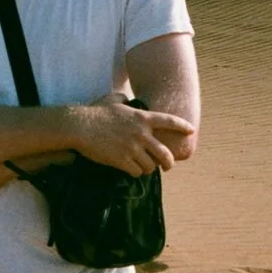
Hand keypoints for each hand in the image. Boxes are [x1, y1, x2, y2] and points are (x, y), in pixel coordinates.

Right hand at [74, 95, 195, 175]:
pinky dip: (135, 172)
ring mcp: (133, 148)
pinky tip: (129, 169)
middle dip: (169, 163)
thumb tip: (125, 99)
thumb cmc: (95, 112)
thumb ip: (124, 100)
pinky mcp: (122, 160)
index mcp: (142, 118)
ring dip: (147, 168)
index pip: (169, 121)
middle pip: (165, 154)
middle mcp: (141, 134)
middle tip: (167, 166)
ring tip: (141, 166)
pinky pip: (136, 172)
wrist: (80, 126)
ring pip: (150, 166)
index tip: (191, 131)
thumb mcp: (113, 100)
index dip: (183, 126)